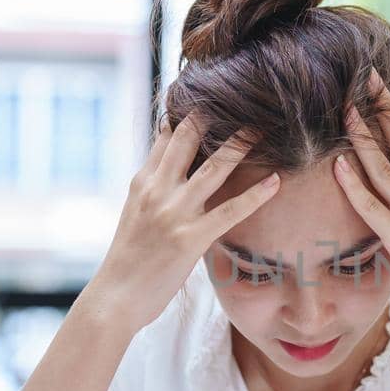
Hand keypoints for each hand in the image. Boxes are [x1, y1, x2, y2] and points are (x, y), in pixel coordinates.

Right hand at [84, 114, 278, 334]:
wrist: (114, 299)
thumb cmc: (127, 262)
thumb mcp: (134, 216)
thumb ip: (153, 192)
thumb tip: (174, 175)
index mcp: (143, 183)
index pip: (167, 135)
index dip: (189, 110)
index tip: (211, 91)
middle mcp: (157, 190)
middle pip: (188, 138)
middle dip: (214, 114)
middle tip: (242, 95)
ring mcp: (174, 212)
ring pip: (214, 168)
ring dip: (241, 145)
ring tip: (264, 128)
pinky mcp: (191, 238)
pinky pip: (231, 211)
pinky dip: (256, 195)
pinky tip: (276, 181)